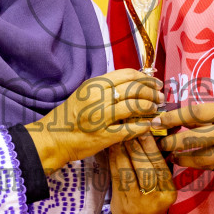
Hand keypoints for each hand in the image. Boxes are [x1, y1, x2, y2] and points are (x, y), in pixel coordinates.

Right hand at [25, 69, 162, 172]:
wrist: (53, 139)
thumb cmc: (70, 116)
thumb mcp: (85, 94)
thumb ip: (106, 88)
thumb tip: (133, 83)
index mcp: (94, 85)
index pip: (128, 75)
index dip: (146, 78)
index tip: (156, 82)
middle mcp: (98, 98)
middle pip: (134, 89)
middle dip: (152, 92)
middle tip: (160, 97)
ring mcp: (100, 117)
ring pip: (135, 106)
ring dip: (150, 107)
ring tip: (156, 109)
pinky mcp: (104, 136)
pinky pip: (131, 129)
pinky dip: (144, 126)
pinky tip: (150, 125)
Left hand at [108, 132, 174, 213]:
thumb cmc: (152, 202)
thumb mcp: (163, 188)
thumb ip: (160, 167)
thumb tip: (155, 136)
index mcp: (169, 192)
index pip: (161, 166)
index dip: (152, 147)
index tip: (145, 130)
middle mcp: (156, 198)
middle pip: (146, 167)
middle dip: (137, 146)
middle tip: (130, 129)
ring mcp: (138, 202)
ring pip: (130, 171)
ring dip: (123, 151)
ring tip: (120, 136)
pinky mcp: (122, 202)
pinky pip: (117, 177)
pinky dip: (114, 161)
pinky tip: (112, 149)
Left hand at [155, 101, 213, 169]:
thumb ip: (202, 117)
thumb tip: (174, 120)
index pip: (195, 114)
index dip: (174, 117)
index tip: (158, 120)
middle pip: (193, 139)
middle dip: (172, 141)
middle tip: (160, 141)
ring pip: (197, 157)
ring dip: (179, 157)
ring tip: (169, 154)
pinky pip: (204, 166)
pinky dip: (190, 164)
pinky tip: (180, 160)